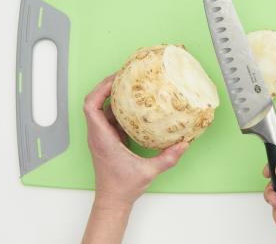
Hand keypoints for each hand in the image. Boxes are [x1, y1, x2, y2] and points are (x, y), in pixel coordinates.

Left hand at [83, 73, 188, 207]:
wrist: (112, 200)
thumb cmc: (122, 188)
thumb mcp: (148, 172)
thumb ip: (167, 158)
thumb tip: (183, 144)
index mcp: (102, 138)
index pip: (91, 106)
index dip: (100, 89)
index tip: (116, 79)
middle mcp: (98, 135)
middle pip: (94, 102)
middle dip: (107, 86)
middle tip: (125, 76)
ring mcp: (102, 136)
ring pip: (102, 109)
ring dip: (113, 96)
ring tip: (130, 85)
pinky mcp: (108, 139)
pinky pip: (110, 118)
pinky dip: (119, 108)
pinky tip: (134, 105)